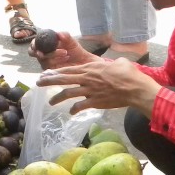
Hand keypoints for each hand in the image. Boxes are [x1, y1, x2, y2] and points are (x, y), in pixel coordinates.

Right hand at [28, 30, 99, 70]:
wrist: (84, 62)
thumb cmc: (76, 51)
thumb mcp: (71, 41)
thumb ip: (65, 36)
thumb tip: (58, 34)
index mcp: (46, 45)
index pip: (33, 45)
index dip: (33, 44)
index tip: (37, 44)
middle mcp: (44, 54)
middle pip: (33, 53)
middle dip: (38, 52)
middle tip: (42, 53)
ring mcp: (47, 63)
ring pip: (43, 60)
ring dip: (53, 55)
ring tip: (65, 52)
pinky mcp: (52, 71)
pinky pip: (49, 66)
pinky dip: (57, 61)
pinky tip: (66, 58)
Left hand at [37, 58, 160, 114]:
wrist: (135, 89)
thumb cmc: (130, 74)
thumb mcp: (119, 63)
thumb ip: (111, 64)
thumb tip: (114, 64)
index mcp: (91, 68)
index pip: (69, 69)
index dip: (56, 72)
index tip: (46, 73)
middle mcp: (87, 78)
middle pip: (63, 79)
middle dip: (49, 81)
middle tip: (38, 83)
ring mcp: (89, 91)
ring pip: (67, 93)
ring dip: (57, 98)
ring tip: (50, 102)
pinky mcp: (94, 102)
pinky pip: (80, 106)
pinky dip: (74, 109)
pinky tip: (70, 112)